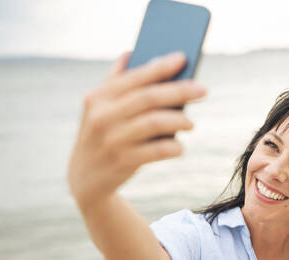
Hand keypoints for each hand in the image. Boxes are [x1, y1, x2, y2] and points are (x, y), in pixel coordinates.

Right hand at [67, 51, 205, 209]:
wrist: (85, 178)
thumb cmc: (101, 135)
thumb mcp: (99, 108)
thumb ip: (114, 81)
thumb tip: (132, 52)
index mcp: (98, 97)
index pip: (135, 77)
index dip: (160, 67)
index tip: (183, 58)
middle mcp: (102, 116)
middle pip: (149, 97)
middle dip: (180, 91)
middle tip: (203, 89)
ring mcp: (111, 140)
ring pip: (154, 122)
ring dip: (179, 120)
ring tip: (191, 123)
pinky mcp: (122, 162)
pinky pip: (157, 151)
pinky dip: (173, 147)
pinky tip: (180, 147)